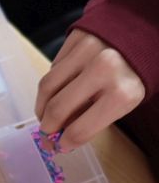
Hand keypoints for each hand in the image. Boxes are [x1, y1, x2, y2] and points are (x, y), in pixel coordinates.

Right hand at [35, 30, 144, 149]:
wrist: (142, 35)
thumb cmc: (131, 75)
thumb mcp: (123, 102)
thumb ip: (93, 118)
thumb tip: (61, 137)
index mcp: (123, 94)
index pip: (80, 129)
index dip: (65, 142)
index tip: (59, 146)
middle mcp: (104, 69)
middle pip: (57, 108)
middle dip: (47, 127)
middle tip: (46, 135)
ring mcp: (87, 50)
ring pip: (47, 86)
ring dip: (41, 106)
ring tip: (45, 115)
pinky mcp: (75, 36)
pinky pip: (52, 68)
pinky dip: (51, 84)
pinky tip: (57, 91)